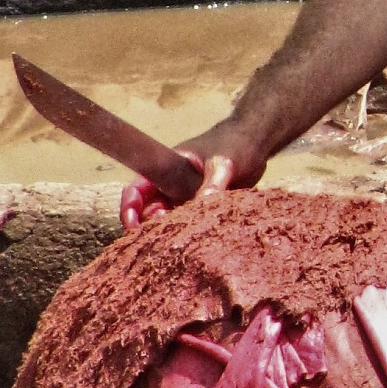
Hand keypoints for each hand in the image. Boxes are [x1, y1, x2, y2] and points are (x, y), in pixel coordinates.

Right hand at [119, 119, 266, 227]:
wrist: (256, 145)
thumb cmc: (235, 143)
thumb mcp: (223, 162)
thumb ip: (214, 182)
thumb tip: (204, 201)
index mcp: (167, 168)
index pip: (138, 188)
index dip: (130, 206)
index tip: (133, 222)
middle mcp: (172, 185)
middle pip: (148, 211)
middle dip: (148, 225)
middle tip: (160, 235)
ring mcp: (186, 198)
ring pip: (168, 221)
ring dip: (168, 233)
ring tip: (177, 240)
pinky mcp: (202, 210)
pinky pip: (189, 225)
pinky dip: (187, 234)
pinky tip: (195, 244)